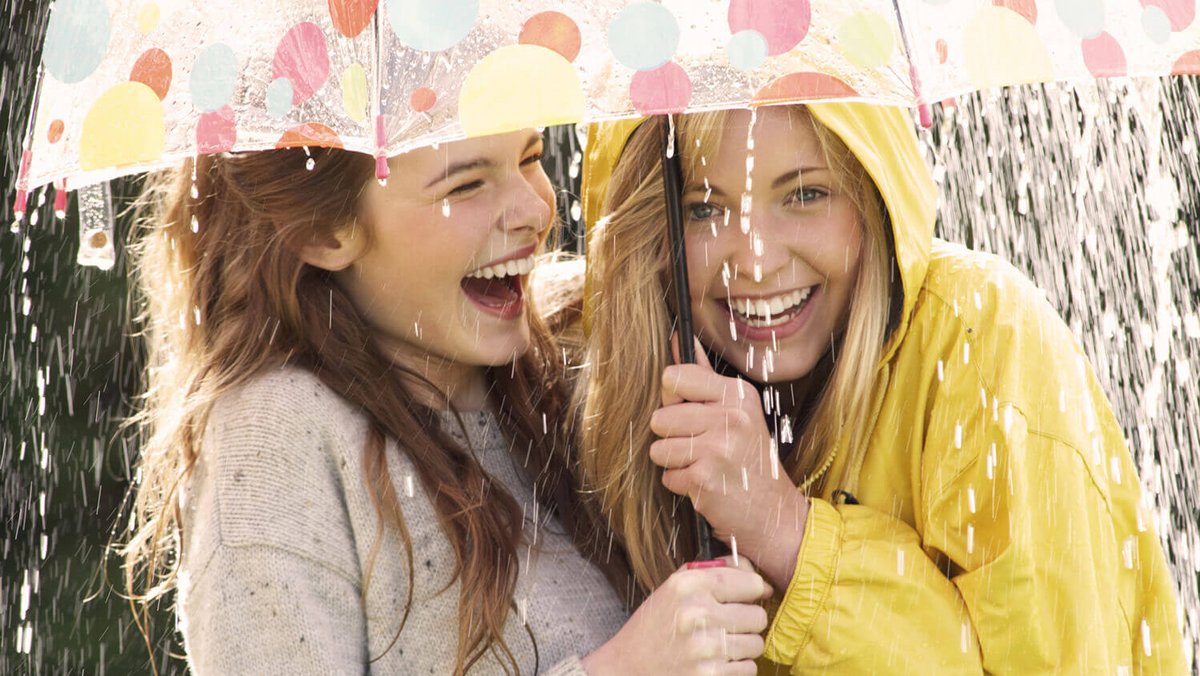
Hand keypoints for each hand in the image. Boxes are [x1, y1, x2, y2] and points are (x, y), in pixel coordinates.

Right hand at [581, 556, 771, 674]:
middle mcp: (696, 612)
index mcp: (687, 585)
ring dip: (742, 646)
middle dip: (747, 621)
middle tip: (729, 624)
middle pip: (757, 616)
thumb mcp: (673, 589)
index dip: (755, 590)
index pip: (750, 582)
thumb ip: (713, 574)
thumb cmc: (654, 626)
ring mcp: (703, 647)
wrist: (626, 666)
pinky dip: (736, 667)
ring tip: (719, 644)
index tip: (750, 596)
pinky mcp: (708, 675)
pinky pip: (748, 668)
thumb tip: (761, 582)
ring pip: (756, 644)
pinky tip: (715, 662)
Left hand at [648, 337, 808, 588]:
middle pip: (660, 416)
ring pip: (659, 448)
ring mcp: (719, 447)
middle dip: (671, 437)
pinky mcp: (706, 478)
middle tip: (702, 448)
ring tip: (704, 466)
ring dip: (675, 463)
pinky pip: (667, 476)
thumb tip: (678, 338)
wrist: (774, 512)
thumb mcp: (736, 411)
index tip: (692, 413)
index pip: (673, 377)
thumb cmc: (748, 459)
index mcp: (737, 394)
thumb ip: (703, 375)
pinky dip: (681, 485)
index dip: (673, 399)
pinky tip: (706, 485)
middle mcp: (731, 416)